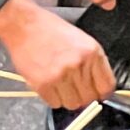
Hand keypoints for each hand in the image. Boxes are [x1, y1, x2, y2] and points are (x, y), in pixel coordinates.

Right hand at [0, 0, 114, 106]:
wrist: (23, 25)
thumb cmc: (49, 30)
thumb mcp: (81, 40)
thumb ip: (92, 63)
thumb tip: (96, 87)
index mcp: (92, 52)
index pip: (106, 87)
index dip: (101, 94)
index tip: (95, 94)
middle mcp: (79, 64)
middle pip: (89, 98)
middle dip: (82, 97)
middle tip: (73, 90)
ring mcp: (61, 75)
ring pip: (73, 104)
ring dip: (67, 98)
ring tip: (59, 86)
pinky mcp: (43, 83)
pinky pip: (54, 103)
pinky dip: (52, 98)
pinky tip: (48, 85)